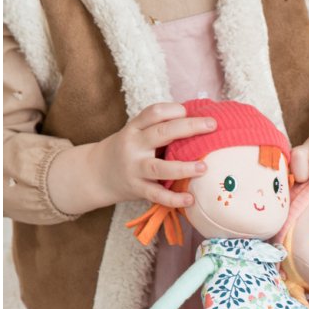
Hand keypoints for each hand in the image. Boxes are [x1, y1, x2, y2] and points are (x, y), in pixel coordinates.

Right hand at [49, 103, 215, 214]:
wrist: (96, 174)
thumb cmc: (128, 150)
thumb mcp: (136, 134)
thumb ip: (159, 129)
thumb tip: (197, 121)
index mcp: (135, 128)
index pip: (153, 112)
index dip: (172, 110)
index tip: (189, 111)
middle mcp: (134, 145)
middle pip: (162, 133)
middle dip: (189, 127)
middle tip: (212, 125)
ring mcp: (135, 168)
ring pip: (159, 167)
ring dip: (183, 167)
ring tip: (204, 167)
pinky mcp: (137, 188)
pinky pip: (157, 194)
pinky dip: (173, 198)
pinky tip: (190, 199)